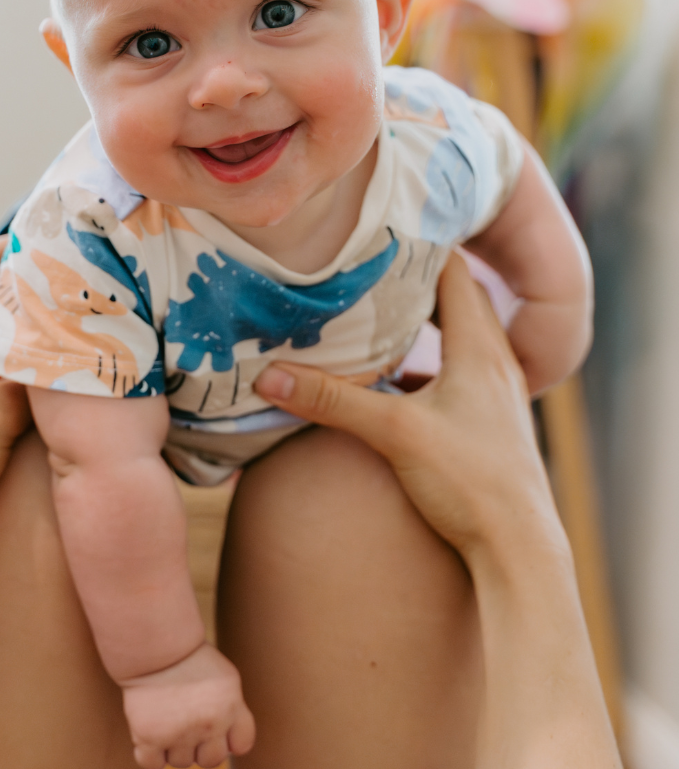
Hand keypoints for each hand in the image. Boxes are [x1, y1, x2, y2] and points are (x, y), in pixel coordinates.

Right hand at [121, 642, 255, 768]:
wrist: (154, 643)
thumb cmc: (188, 656)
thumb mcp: (224, 676)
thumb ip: (232, 708)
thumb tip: (230, 741)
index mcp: (231, 706)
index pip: (242, 744)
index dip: (229, 739)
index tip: (217, 728)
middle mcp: (210, 724)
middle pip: (212, 760)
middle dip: (201, 747)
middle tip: (187, 723)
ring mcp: (180, 733)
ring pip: (181, 762)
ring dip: (174, 747)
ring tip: (167, 718)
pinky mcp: (150, 737)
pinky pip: (152, 764)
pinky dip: (150, 754)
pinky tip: (150, 733)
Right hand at [255, 251, 563, 562]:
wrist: (519, 555)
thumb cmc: (471, 485)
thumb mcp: (395, 434)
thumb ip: (331, 402)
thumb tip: (266, 375)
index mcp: (481, 348)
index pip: (455, 271)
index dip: (421, 245)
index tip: (380, 230)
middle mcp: (496, 363)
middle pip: (459, 299)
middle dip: (416, 279)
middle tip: (369, 264)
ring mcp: (496, 395)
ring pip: (460, 337)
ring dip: (424, 322)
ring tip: (377, 311)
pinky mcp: (488, 424)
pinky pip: (456, 373)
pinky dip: (427, 362)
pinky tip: (395, 379)